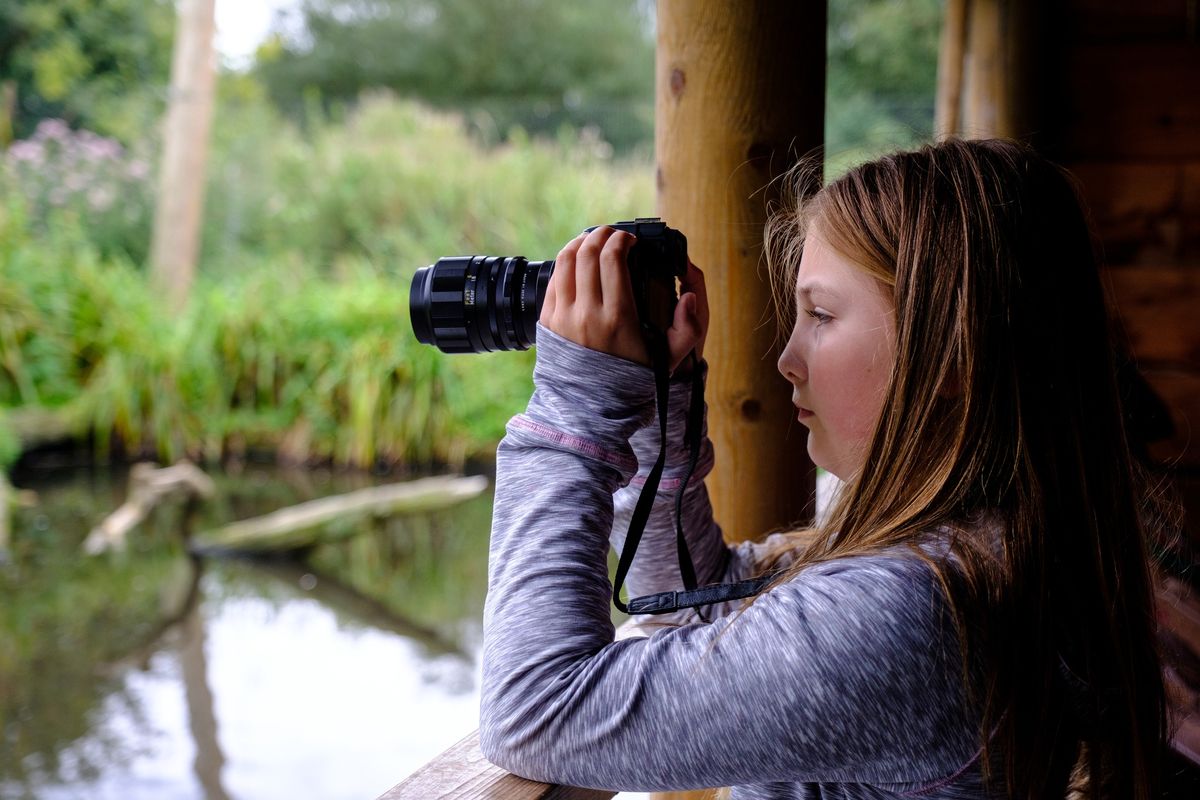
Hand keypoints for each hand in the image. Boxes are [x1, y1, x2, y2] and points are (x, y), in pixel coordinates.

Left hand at [540, 226, 707, 371]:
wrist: (592, 406)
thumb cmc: (633, 379)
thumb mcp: (670, 359)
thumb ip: (690, 328)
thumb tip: (690, 297)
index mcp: (618, 318)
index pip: (613, 259)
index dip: (622, 239)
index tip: (630, 239)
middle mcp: (587, 314)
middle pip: (588, 253)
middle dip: (602, 234)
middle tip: (612, 234)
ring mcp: (563, 317)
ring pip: (566, 260)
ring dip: (580, 242)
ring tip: (593, 240)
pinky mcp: (547, 321)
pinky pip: (553, 279)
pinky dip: (565, 263)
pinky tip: (576, 261)